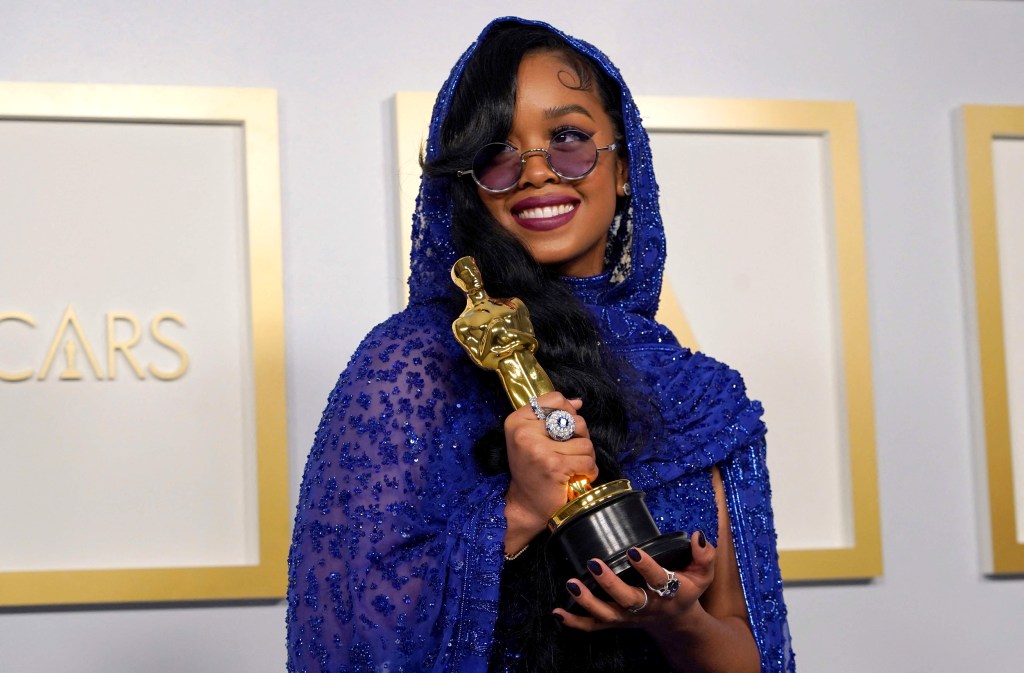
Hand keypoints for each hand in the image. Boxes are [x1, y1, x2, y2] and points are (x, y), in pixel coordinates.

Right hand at [503, 392, 596, 548]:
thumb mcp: (533, 438)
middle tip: (568, 453)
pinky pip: (588, 460)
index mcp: (517, 420)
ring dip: (586, 457)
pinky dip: (589, 470)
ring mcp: (539, 449)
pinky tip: (577, 477)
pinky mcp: (554, 466)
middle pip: (575, 420)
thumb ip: (553, 416)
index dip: (568, 412)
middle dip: (580, 438)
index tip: (563, 430)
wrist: (526, 505)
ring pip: (585, 442)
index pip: (555, 399)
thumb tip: (577, 401)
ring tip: (573, 467)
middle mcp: (524, 432)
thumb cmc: (532, 470)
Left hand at [554, 531, 714, 635]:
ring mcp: (629, 617)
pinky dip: (575, 622)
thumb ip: (704, 555)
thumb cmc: (687, 592)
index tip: (634, 550)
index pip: (658, 579)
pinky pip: (593, 627)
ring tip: (572, 582)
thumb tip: (697, 535)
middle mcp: (647, 607)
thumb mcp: (703, 575)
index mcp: (669, 593)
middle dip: (610, 583)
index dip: (646, 566)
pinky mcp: (616, 622)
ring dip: (587, 601)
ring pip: (606, 615)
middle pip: (627, 600)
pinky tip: (558, 612)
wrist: (677, 623)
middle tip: (594, 563)